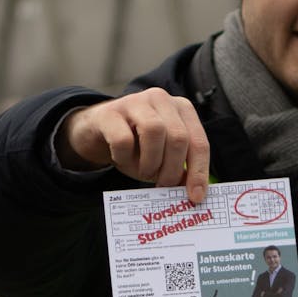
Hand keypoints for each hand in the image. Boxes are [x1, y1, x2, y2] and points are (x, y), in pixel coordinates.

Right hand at [59, 89, 209, 203]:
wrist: (98, 133)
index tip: (196, 197)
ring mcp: (135, 101)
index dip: (199, 172)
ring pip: (154, 131)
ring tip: (144, 172)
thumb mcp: (162, 159)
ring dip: (150, 162)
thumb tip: (194, 193)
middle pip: (178, 137)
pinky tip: (122, 159)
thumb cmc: (136, 147)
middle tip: (162, 185)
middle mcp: (162, 99)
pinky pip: (123, 139)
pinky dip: (124, 157)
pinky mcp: (110, 112)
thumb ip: (179, 171)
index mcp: (182, 110)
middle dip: (172, 169)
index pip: (199, 142)